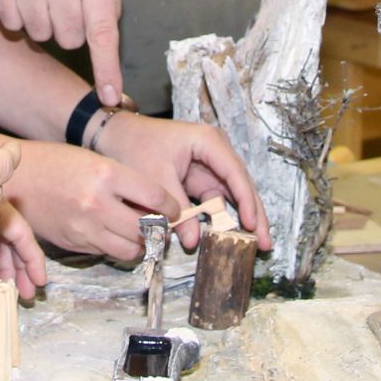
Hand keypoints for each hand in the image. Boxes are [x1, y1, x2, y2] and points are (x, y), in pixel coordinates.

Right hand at [0, 0, 125, 105]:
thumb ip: (110, 2)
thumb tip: (106, 47)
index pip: (102, 33)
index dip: (106, 70)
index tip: (107, 98)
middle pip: (68, 41)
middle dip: (70, 28)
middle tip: (66, 0)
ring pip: (39, 35)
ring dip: (43, 22)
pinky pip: (13, 25)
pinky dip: (19, 15)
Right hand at [3, 139, 181, 262]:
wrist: (18, 179)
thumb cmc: (56, 163)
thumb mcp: (95, 160)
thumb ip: (124, 181)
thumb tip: (155, 203)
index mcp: (107, 174)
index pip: (156, 197)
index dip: (172, 207)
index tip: (174, 209)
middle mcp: (98, 203)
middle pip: (147, 228)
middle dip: (159, 229)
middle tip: (161, 225)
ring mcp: (85, 227)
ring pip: (131, 249)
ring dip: (140, 244)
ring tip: (139, 234)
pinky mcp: (74, 243)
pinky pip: (107, 253)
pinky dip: (116, 247)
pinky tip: (113, 235)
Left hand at [92, 112, 271, 252]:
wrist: (114, 135)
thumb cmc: (135, 147)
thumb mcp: (157, 179)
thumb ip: (177, 211)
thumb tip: (192, 242)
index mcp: (208, 142)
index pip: (235, 174)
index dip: (247, 202)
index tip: (254, 226)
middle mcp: (214, 151)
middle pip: (241, 186)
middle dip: (254, 215)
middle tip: (266, 243)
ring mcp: (208, 165)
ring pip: (230, 196)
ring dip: (239, 220)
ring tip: (255, 244)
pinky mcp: (198, 178)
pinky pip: (214, 201)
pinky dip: (218, 218)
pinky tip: (228, 237)